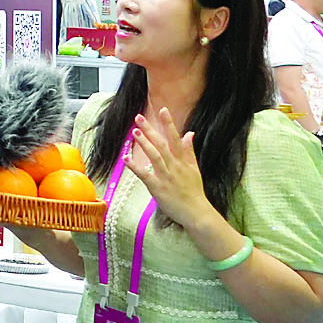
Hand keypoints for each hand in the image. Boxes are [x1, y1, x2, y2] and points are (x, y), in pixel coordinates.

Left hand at [125, 108, 220, 238]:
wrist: (196, 212)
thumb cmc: (194, 191)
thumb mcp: (194, 169)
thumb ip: (190, 151)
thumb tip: (190, 133)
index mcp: (183, 161)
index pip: (176, 138)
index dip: (169, 124)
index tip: (163, 109)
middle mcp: (175, 166)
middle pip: (162, 144)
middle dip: (150, 130)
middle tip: (139, 118)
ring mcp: (166, 176)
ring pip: (154, 156)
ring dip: (144, 143)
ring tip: (134, 131)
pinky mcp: (158, 188)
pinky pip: (144, 175)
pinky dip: (135, 166)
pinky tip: (126, 158)